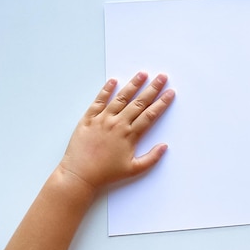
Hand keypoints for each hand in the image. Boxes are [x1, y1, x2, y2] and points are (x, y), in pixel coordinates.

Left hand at [59, 72, 174, 190]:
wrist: (79, 175)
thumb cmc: (106, 174)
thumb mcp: (133, 170)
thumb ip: (151, 158)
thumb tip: (164, 146)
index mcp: (129, 135)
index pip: (150, 115)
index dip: (161, 103)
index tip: (170, 93)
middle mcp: (117, 124)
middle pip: (139, 102)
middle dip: (152, 88)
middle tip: (162, 77)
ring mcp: (102, 119)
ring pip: (120, 98)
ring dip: (133, 85)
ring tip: (142, 74)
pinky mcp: (88, 119)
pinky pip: (98, 101)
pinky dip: (105, 90)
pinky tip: (113, 81)